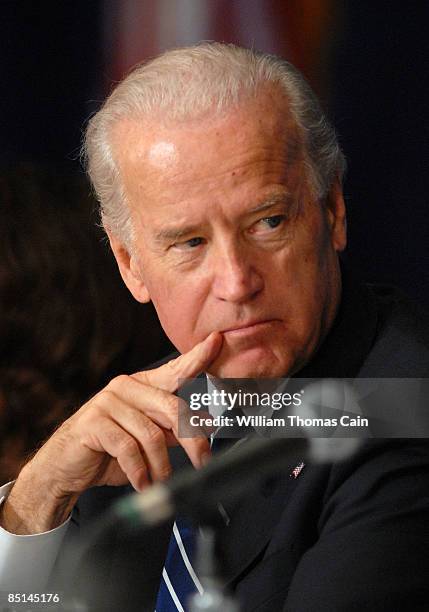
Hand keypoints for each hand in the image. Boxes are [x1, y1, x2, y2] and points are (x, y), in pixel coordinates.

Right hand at [0, 332, 221, 533]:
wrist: (64, 466)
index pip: (175, 370)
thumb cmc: (108, 450)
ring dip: (160, 465)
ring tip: (159, 481)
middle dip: (192, 439)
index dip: (198, 357)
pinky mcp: (94, 421)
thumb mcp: (147, 440)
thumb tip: (204, 427)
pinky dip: (139, 470)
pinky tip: (141, 482)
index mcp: (142, 385)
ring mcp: (108, 401)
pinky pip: (128, 447)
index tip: (217, 341)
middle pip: (171, 408)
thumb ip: (172, 430)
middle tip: (203, 461)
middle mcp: (126, 387)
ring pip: (151, 433)